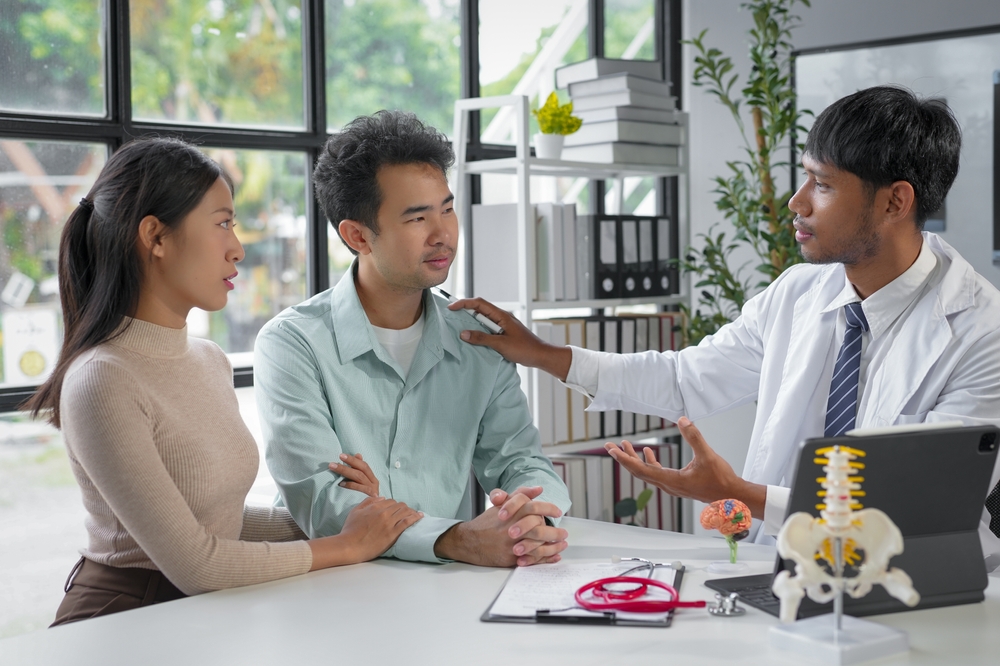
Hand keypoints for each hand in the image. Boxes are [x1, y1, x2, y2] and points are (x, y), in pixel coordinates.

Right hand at [309, 497, 421, 569]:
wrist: (349, 546)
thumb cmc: (350, 530)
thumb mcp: (355, 511)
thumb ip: (368, 502)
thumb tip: (380, 497)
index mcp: (374, 506)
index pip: (390, 501)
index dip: (394, 505)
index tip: (397, 509)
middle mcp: (383, 513)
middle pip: (400, 506)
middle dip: (404, 508)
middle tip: (407, 512)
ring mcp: (388, 523)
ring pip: (405, 512)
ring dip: (411, 512)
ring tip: (416, 514)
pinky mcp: (392, 534)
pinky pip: (407, 522)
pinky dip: (415, 518)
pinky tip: (420, 516)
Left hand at [330, 453, 378, 496]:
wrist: (373, 515)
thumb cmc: (364, 499)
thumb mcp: (363, 483)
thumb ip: (360, 469)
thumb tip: (358, 454)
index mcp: (373, 479)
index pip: (364, 465)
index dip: (353, 460)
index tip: (341, 455)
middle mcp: (374, 483)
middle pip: (361, 469)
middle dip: (349, 463)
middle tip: (336, 459)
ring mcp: (372, 491)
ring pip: (359, 477)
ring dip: (345, 470)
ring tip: (333, 467)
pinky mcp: (369, 498)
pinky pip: (358, 489)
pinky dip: (349, 485)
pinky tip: (340, 483)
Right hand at [434, 487, 566, 566]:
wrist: (469, 541)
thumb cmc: (487, 522)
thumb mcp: (501, 503)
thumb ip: (520, 494)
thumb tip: (538, 489)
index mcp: (511, 513)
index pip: (534, 507)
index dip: (549, 509)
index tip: (558, 512)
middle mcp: (512, 528)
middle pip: (539, 529)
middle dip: (555, 532)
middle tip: (564, 533)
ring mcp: (511, 544)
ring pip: (538, 546)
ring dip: (553, 546)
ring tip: (562, 544)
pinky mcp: (510, 558)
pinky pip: (532, 559)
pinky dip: (546, 559)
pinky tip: (554, 556)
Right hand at [448, 297, 571, 380]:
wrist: (541, 356)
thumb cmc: (525, 349)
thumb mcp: (501, 344)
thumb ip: (482, 338)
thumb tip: (463, 333)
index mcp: (502, 315)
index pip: (479, 303)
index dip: (464, 303)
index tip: (451, 308)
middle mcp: (502, 317)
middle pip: (480, 309)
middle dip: (465, 310)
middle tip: (451, 316)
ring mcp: (503, 325)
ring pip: (483, 319)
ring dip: (471, 321)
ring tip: (458, 326)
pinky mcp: (504, 332)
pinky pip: (488, 328)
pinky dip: (479, 330)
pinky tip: (473, 337)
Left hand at [605, 416, 765, 518]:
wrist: (732, 496)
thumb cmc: (721, 480)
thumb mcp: (707, 455)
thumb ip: (694, 436)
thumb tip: (682, 420)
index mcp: (671, 480)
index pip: (641, 470)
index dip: (625, 459)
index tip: (612, 450)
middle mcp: (668, 485)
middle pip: (639, 471)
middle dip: (624, 458)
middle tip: (609, 446)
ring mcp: (672, 486)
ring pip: (647, 472)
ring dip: (635, 459)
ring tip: (625, 446)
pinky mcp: (678, 484)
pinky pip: (657, 473)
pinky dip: (649, 462)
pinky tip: (649, 453)